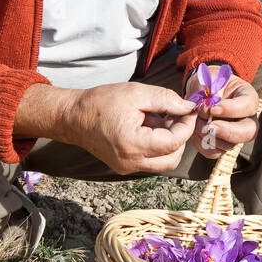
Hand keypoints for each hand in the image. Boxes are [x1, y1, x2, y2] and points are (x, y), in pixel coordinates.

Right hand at [68, 81, 197, 174]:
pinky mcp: (125, 167)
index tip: (188, 110)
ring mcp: (127, 167)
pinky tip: (148, 127)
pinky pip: (151, 161)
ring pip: (163, 162)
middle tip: (177, 116)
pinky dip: (157, 146)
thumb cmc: (101, 103)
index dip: (186, 126)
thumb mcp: (136, 93)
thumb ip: (166, 99)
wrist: (73, 117)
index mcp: (133, 144)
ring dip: (169, 143)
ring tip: (159, 120)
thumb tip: (188, 106)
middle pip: (172, 159)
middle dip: (180, 138)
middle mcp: (131, 162)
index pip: (173, 142)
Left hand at [186, 67, 258, 159]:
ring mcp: (235, 133)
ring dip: (209, 136)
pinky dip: (202, 145)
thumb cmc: (209, 82)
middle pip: (248, 132)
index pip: (248, 106)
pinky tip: (195, 132)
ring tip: (198, 122)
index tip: (213, 109)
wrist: (202, 90)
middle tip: (209, 126)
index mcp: (248, 97)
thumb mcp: (210, 78)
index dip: (231, 110)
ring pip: (230, 145)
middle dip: (228, 131)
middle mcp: (246, 118)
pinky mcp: (222, 143)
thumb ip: (209, 89)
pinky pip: (214, 152)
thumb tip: (207, 107)